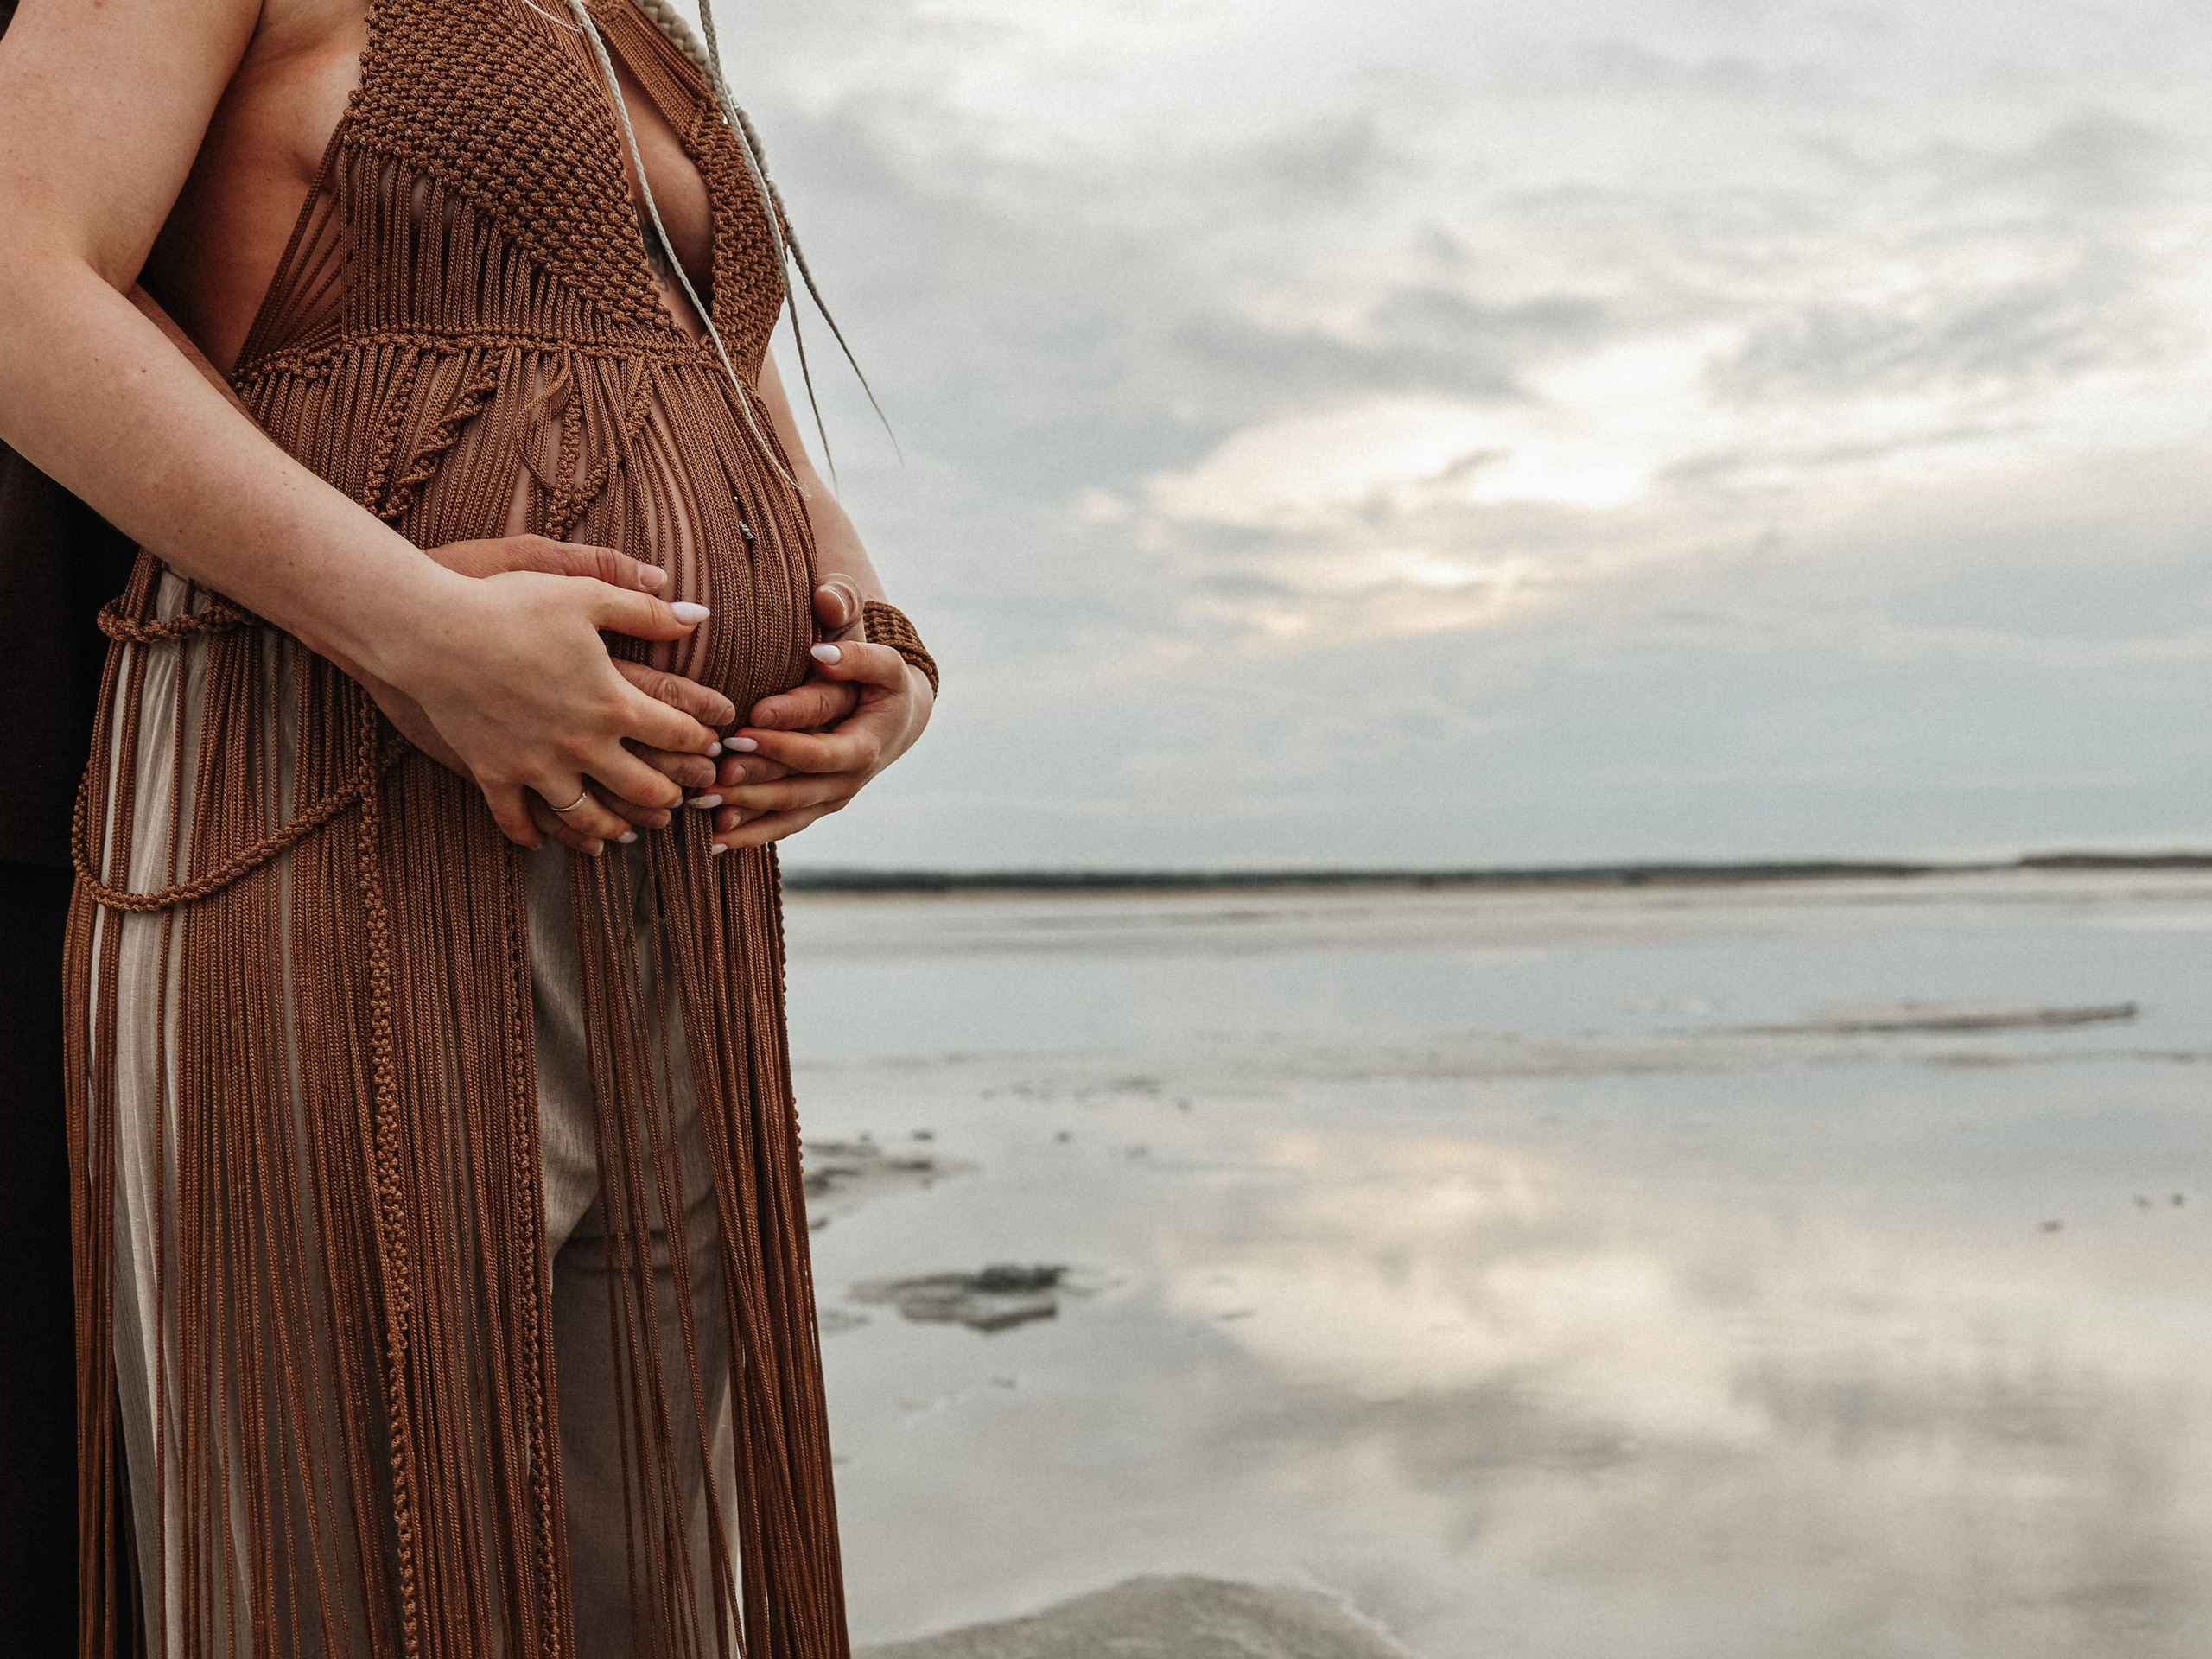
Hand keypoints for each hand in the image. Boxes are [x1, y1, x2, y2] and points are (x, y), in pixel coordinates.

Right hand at [363, 553, 723, 851]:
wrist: (431, 631)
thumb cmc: (510, 605)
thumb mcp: (585, 595)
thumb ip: (645, 611)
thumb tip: (698, 615)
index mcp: (613, 702)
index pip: (678, 733)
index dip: (703, 740)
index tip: (712, 744)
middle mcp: (582, 745)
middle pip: (642, 787)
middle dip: (668, 795)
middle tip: (680, 797)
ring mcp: (537, 767)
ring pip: (586, 816)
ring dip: (612, 827)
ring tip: (626, 831)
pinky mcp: (493, 775)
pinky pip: (516, 820)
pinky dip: (532, 836)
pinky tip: (542, 843)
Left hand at [707, 619, 931, 851]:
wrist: (898, 721)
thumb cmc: (884, 685)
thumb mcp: (886, 665)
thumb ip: (858, 657)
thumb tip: (821, 654)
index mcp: (864, 748)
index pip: (818, 751)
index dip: (781, 744)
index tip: (741, 729)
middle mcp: (849, 781)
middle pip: (796, 789)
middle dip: (752, 784)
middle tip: (711, 777)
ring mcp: (831, 799)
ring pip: (785, 813)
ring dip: (743, 814)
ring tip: (702, 807)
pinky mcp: (816, 807)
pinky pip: (782, 826)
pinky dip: (748, 836)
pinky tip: (712, 841)